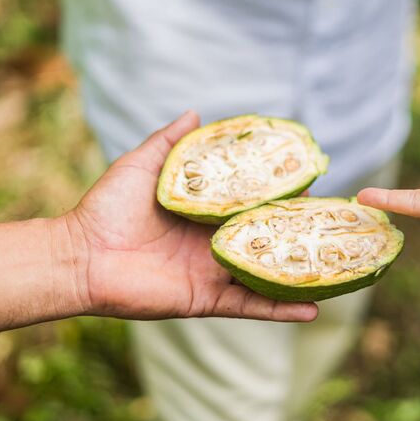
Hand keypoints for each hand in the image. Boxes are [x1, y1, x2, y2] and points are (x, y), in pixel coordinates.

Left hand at [58, 111, 317, 321]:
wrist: (82, 254)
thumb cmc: (108, 206)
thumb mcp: (143, 164)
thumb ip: (170, 141)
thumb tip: (197, 111)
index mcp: (204, 214)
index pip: (251, 204)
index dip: (279, 196)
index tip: (309, 185)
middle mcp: (214, 243)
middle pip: (265, 239)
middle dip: (297, 233)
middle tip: (331, 223)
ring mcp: (213, 272)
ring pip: (266, 274)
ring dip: (298, 273)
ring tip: (336, 269)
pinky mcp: (207, 298)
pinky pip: (250, 306)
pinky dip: (280, 309)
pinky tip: (312, 308)